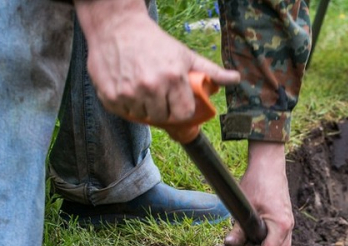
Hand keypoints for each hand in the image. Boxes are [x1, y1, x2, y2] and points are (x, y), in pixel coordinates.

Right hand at [74, 0, 239, 124]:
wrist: (117, 26)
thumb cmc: (155, 42)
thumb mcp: (185, 55)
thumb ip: (211, 71)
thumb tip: (236, 79)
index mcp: (173, 78)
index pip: (183, 114)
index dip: (181, 109)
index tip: (176, 102)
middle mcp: (151, 87)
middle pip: (162, 118)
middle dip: (163, 109)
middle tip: (158, 94)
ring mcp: (129, 93)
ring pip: (143, 117)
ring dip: (144, 108)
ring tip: (143, 89)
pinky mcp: (111, 96)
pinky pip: (125, 113)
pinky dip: (127, 105)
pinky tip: (128, 87)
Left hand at [224, 142, 293, 245]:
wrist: (269, 166)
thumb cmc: (257, 183)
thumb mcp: (245, 207)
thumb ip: (239, 229)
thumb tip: (229, 244)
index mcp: (280, 225)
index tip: (244, 243)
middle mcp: (288, 228)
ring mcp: (289, 225)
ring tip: (252, 244)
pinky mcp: (287, 222)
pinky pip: (283, 243)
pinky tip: (259, 240)